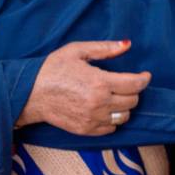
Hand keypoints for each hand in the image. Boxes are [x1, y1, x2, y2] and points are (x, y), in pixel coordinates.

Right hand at [17, 41, 150, 134]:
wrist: (29, 93)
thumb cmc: (52, 69)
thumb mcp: (77, 51)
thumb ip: (105, 48)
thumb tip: (127, 44)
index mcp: (100, 82)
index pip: (136, 84)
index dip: (144, 79)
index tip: (144, 75)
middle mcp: (99, 103)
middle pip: (133, 101)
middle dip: (133, 91)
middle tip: (125, 84)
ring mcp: (93, 119)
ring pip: (124, 117)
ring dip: (124, 106)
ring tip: (114, 96)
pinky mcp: (86, 130)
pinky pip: (111, 128)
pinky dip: (112, 120)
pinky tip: (103, 109)